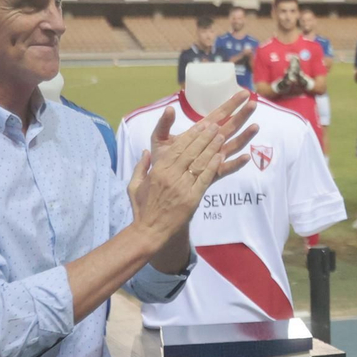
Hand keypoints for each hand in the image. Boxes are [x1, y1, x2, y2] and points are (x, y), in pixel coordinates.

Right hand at [131, 91, 259, 245]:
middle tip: (216, 126)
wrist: (149, 231)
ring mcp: (182, 187)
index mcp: (158, 170)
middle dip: (204, 137)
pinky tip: (221, 156)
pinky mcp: (192, 198)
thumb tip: (145, 152)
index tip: (202, 125)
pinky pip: (205, 178)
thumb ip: (140, 167)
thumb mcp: (134, 186)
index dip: (192, 135)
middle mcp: (171, 176)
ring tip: (221, 136)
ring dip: (212, 147)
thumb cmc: (142, 208)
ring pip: (200, 162)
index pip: (178, 148)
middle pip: (191, 152)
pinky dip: (213, 166)